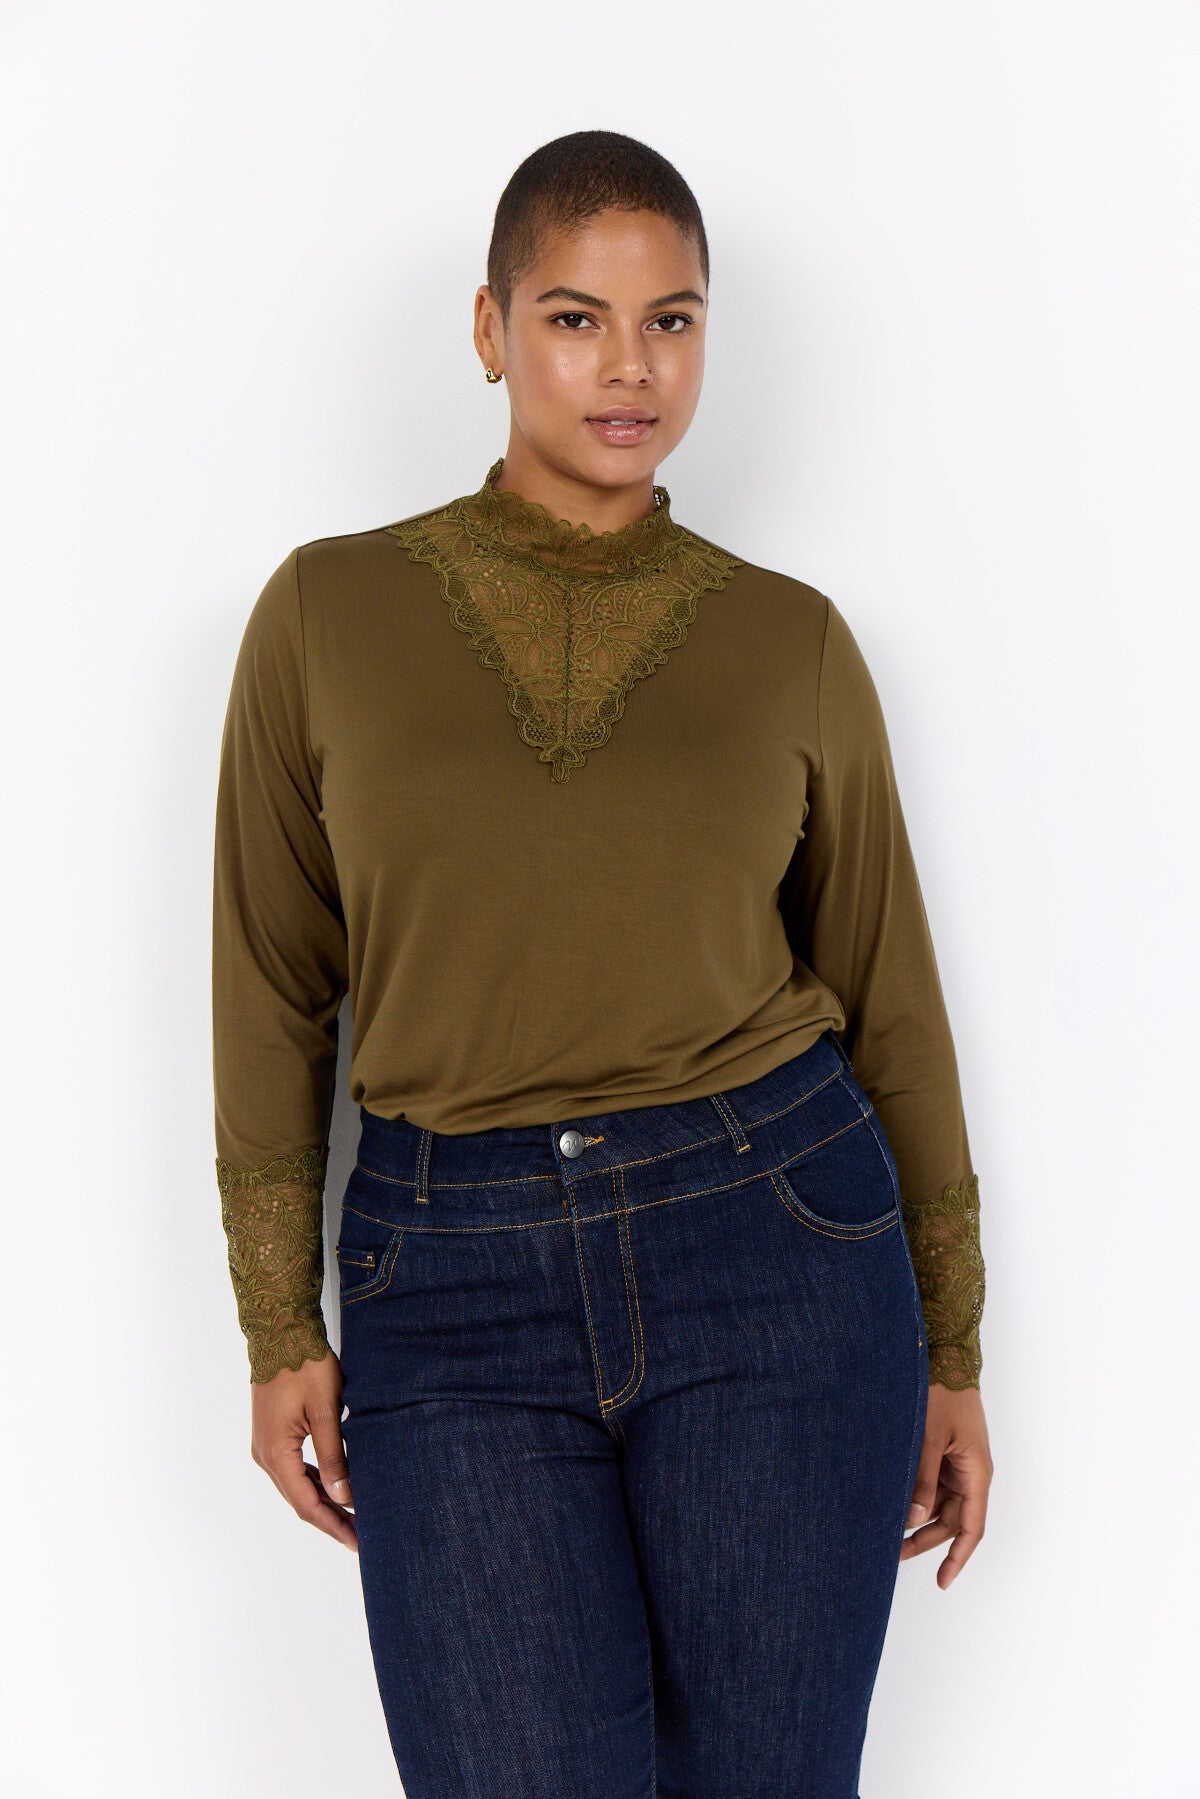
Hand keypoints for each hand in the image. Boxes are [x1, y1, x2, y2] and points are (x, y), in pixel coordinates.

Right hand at [250, 1350, 357, 1550]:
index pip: (306, 1504)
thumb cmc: (305, 1366)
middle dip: (331, 1520)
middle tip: (362, 1537)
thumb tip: (344, 1496)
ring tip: (353, 1517)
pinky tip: (335, 1487)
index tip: (358, 1541)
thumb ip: (334, 1457)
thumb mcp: (325, 1411)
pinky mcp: (273, 1435)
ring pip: (297, 1486)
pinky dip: (315, 1482)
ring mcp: (266, 1445)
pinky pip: (294, 1468)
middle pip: (300, 1500)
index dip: (333, 1525)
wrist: (281, 1331)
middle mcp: (265, 1455)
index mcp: (275, 1453)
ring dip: (324, 1502)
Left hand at [900, 1382, 991, 1587]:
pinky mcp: (945, 1452)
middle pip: (952, 1520)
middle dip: (925, 1541)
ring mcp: (958, 1462)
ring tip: (887, 1531)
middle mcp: (971, 1472)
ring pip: (941, 1505)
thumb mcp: (928, 1438)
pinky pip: (934, 1485)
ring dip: (919, 1519)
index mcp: (976, 1472)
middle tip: (892, 1553)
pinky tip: (894, 1504)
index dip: (958, 1558)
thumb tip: (914, 1519)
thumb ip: (922, 1480)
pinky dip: (917, 1498)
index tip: (942, 1581)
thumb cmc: (942, 1392)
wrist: (945, 1357)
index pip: (971, 1528)